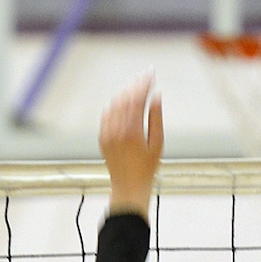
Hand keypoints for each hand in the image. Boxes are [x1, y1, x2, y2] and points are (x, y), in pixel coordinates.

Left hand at [97, 72, 162, 218]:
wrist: (129, 186)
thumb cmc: (146, 168)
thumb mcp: (157, 143)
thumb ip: (156, 118)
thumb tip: (156, 97)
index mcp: (132, 131)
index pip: (137, 99)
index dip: (145, 84)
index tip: (151, 75)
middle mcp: (117, 130)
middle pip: (125, 99)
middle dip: (136, 85)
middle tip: (145, 76)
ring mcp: (107, 134)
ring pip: (114, 105)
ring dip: (125, 93)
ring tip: (135, 85)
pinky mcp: (102, 138)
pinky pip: (106, 115)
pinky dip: (113, 105)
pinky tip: (120, 100)